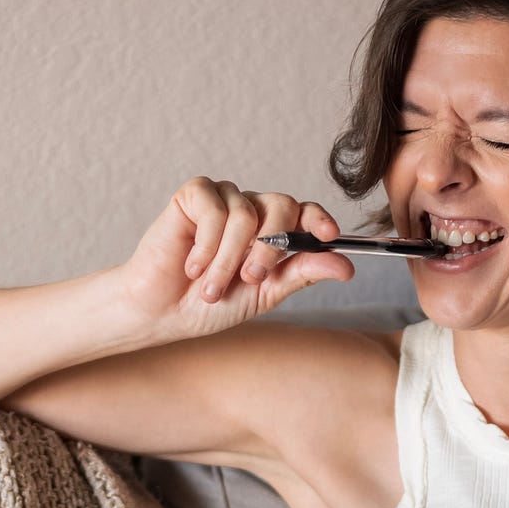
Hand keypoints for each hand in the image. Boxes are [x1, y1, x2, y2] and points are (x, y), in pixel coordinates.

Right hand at [119, 177, 354, 341]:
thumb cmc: (209, 304)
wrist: (162, 312)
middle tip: (250, 278)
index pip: (304, 213)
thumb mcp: (264, 293)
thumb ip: (301, 273)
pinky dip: (206, 244)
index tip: (329, 235)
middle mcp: (251, 209)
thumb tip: (346, 266)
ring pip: (245, 215)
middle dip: (271, 247)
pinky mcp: (193, 195)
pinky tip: (191, 265)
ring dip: (228, 260)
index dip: (319, 219)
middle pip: (281, 205)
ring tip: (210, 286)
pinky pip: (214, 209)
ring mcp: (223, 199)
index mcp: (273, 230)